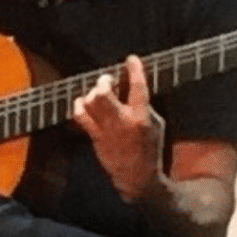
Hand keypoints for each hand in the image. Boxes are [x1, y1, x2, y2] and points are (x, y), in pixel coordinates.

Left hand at [72, 54, 164, 201]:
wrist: (137, 176)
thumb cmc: (150, 149)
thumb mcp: (156, 124)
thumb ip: (144, 105)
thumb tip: (131, 87)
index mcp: (141, 118)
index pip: (138, 88)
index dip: (134, 70)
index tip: (131, 59)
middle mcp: (122, 122)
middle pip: (104, 94)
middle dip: (103, 82)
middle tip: (106, 80)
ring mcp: (106, 130)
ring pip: (90, 103)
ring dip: (91, 93)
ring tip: (97, 92)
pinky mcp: (95, 137)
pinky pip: (81, 117)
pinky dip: (79, 106)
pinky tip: (83, 103)